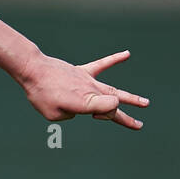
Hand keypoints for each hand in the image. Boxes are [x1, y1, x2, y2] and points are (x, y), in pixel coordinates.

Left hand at [18, 49, 148, 129]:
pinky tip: (127, 54)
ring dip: (130, 97)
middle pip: (115, 104)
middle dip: (127, 116)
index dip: (108, 116)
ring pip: (113, 89)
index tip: (97, 117)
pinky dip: (114, 59)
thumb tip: (76, 108)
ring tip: (145, 103)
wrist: (34, 70)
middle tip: (140, 124)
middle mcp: (92, 90)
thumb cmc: (41, 95)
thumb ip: (69, 114)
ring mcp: (88, 80)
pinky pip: (101, 65)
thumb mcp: (53, 115)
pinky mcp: (81, 71)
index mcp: (87, 102)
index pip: (110, 110)